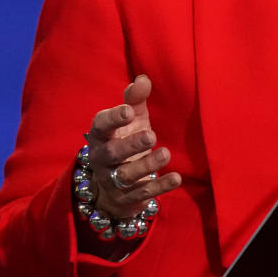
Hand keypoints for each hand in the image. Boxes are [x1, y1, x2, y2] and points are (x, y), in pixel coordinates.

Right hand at [84, 75, 181, 217]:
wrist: (113, 184)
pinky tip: (176, 178)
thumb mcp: (131, 119)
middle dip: (130, 145)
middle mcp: (102, 159)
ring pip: (126, 175)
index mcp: (101, 135)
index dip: (113, 118)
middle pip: (112, 153)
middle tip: (151, 135)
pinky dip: (160, 186)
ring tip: (165, 153)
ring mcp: (112, 181)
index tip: (128, 111)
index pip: (101, 125)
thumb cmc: (124, 139)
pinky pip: (143, 193)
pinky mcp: (127, 198)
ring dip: (146, 165)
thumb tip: (143, 78)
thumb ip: (135, 99)